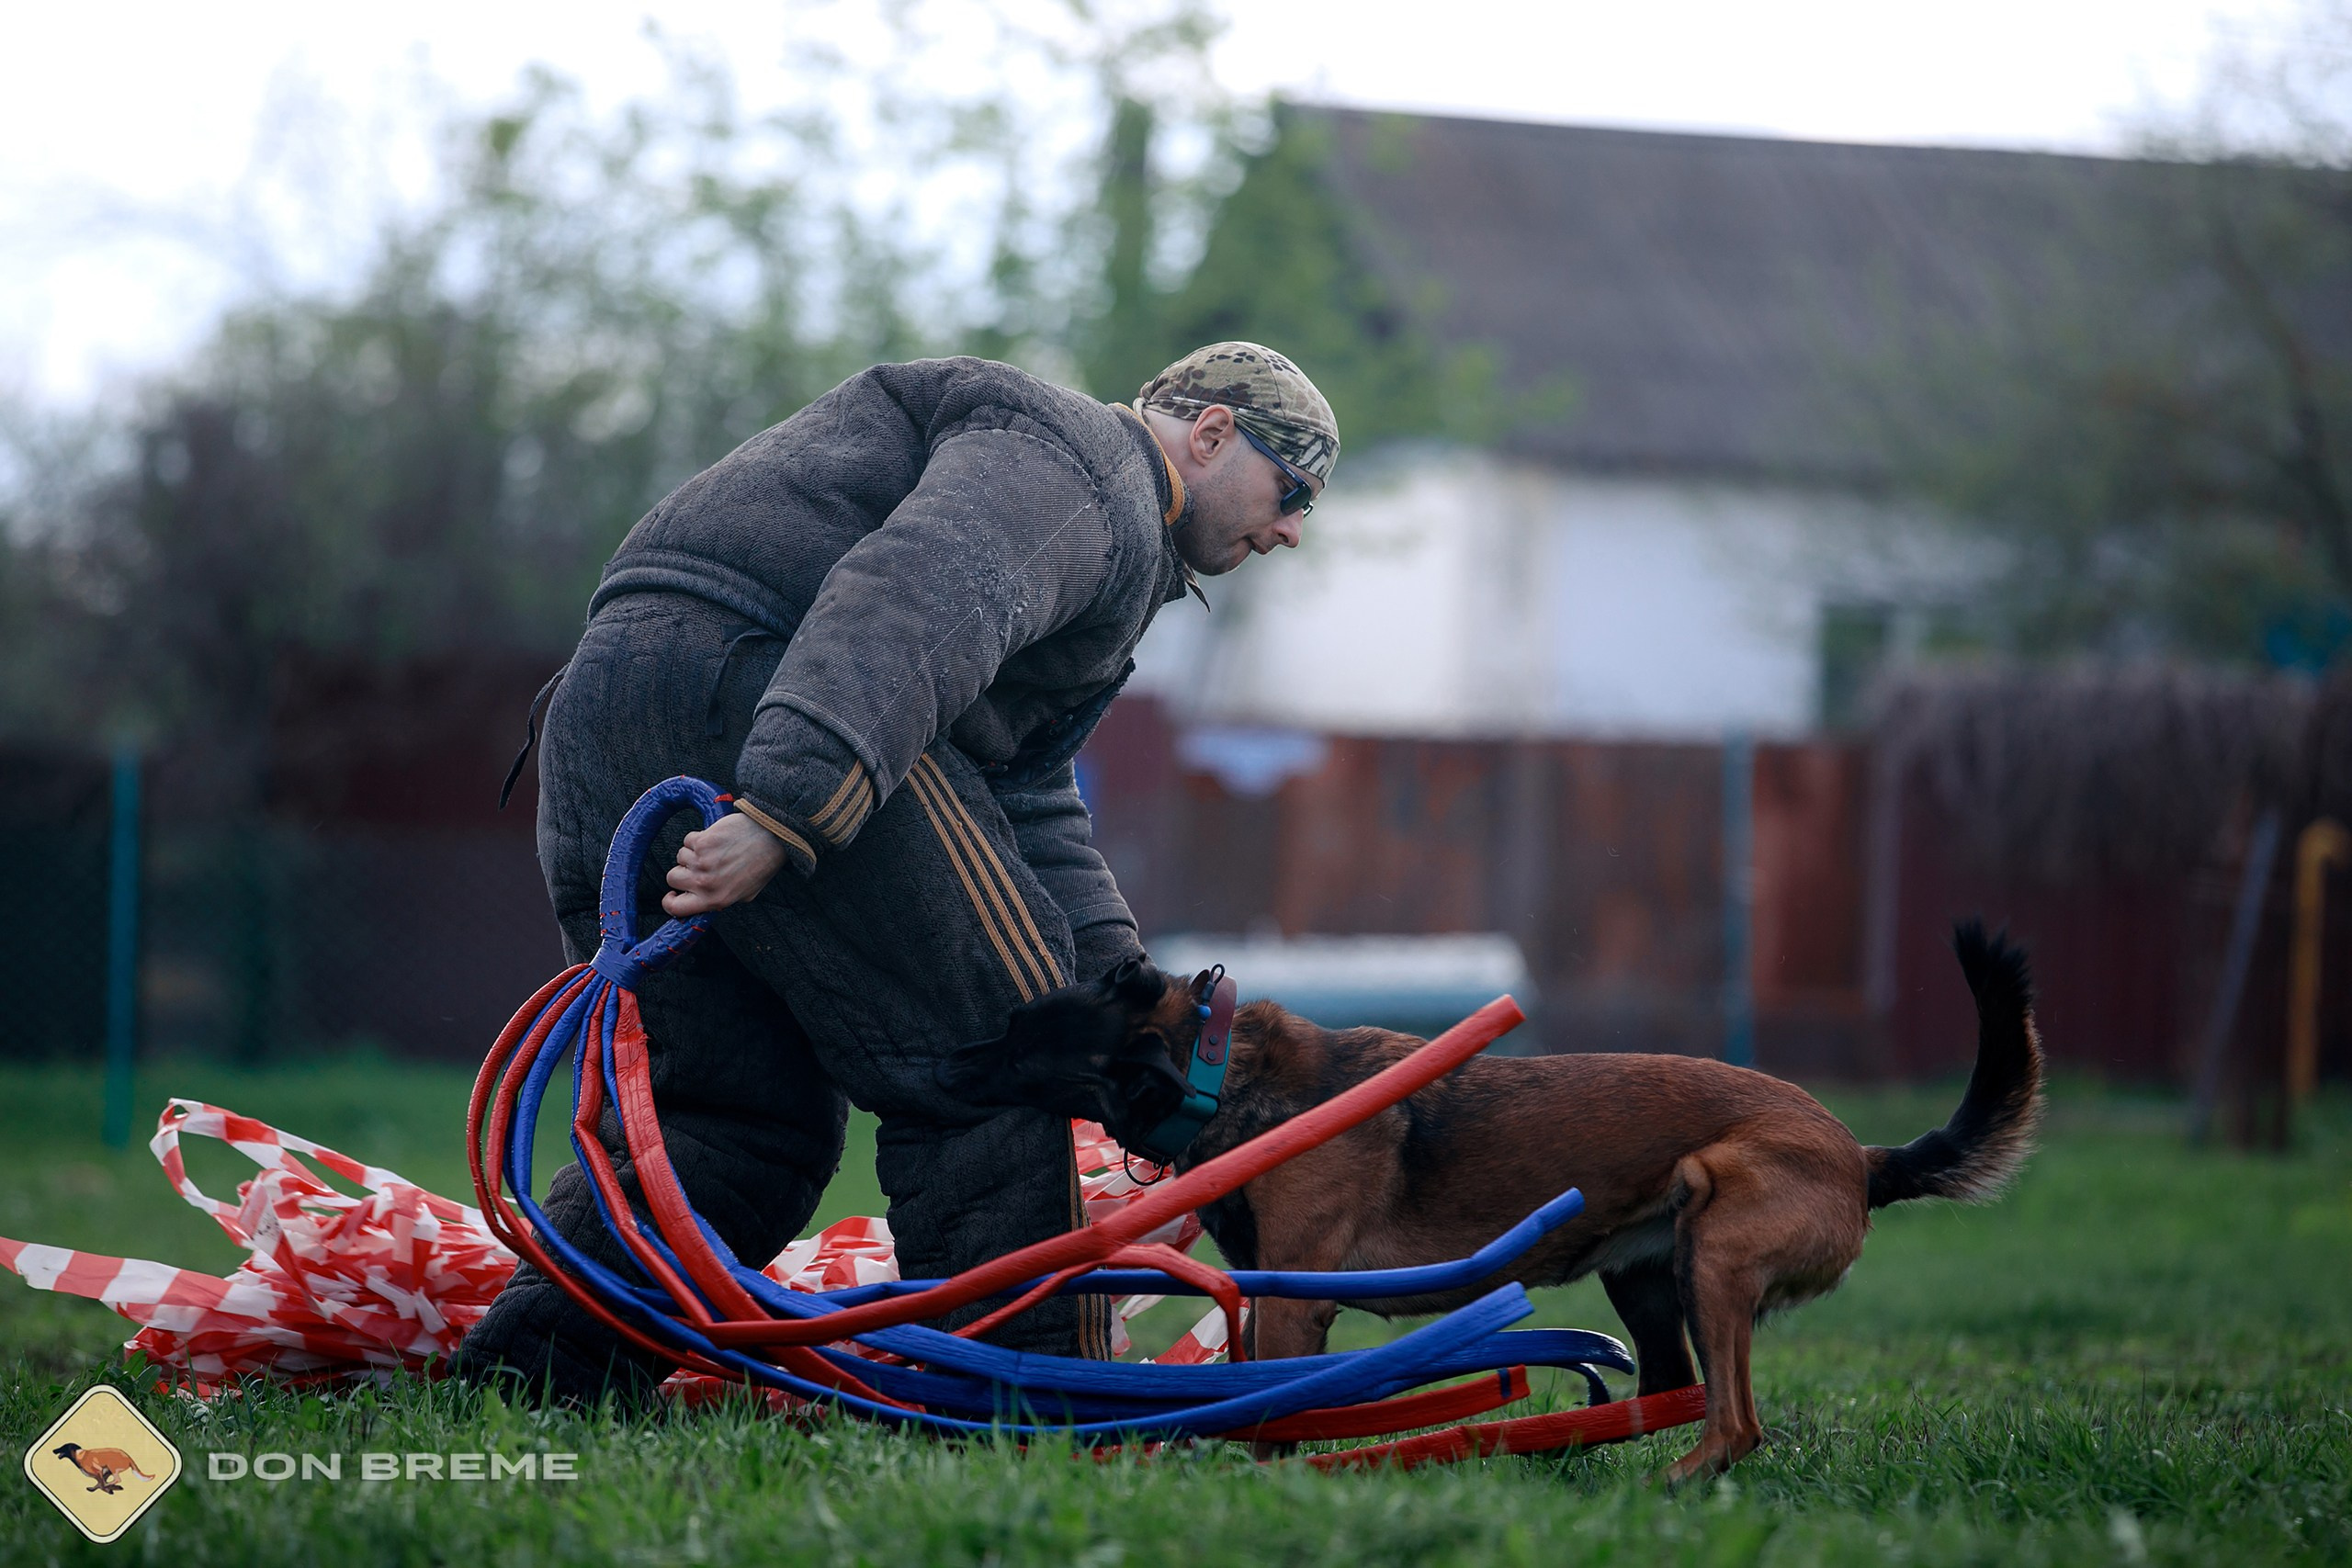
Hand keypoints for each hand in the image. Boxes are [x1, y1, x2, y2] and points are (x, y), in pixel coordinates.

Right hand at [663, 812, 790, 916]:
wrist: (772, 837)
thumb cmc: (762, 864)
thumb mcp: (745, 893)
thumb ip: (721, 899)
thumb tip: (702, 900)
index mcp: (715, 899)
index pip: (676, 908)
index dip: (670, 902)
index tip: (672, 895)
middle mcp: (704, 883)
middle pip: (672, 878)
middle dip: (682, 871)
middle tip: (698, 866)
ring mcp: (701, 861)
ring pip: (680, 856)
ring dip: (693, 853)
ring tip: (714, 850)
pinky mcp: (702, 841)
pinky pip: (688, 840)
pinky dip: (698, 838)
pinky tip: (716, 839)